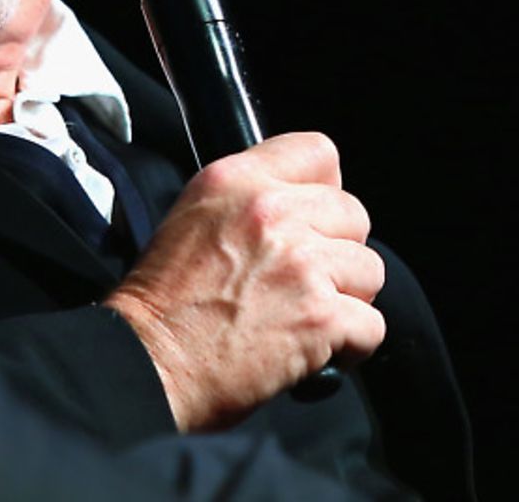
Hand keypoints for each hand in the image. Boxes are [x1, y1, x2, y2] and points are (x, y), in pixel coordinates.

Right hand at [103, 132, 385, 431]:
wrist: (146, 366)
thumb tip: (300, 205)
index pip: (318, 152)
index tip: (314, 220)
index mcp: (238, 181)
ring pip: (369, 270)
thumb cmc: (160, 306)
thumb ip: (248, 200)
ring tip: (307, 317)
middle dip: (338, 251)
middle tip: (305, 282)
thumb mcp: (191, 217)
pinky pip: (372, 325)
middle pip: (354, 215)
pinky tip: (318, 350)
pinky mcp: (320, 317)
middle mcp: (274, 213)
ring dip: (347, 299)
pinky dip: (352, 346)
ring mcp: (302, 264)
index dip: (325, 190)